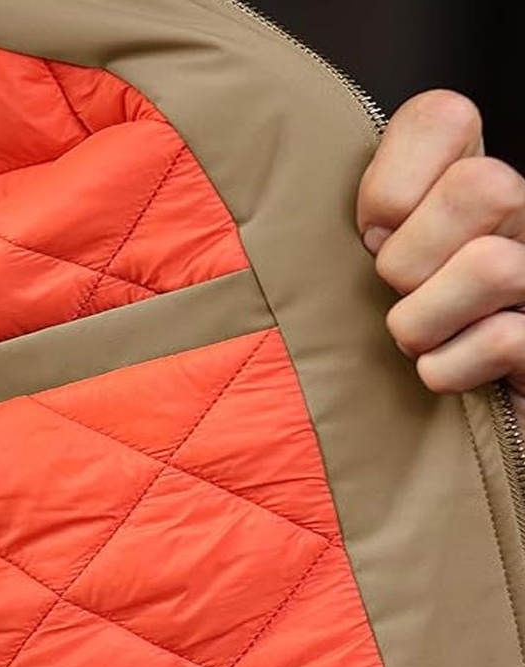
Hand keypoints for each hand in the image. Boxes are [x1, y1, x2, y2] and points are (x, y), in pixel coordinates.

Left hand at [357, 90, 524, 421]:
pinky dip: (450, 372)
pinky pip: (505, 341)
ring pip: (492, 266)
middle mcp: (520, 220)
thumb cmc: (381, 348)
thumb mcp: (355, 274)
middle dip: (412, 259)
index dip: (393, 180)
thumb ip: (349, 229)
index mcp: (465, 187)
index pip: (443, 115)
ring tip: (417, 342)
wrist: (439, 434)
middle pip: (484, 186)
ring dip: (425, 323)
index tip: (371, 235)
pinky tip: (446, 377)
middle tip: (397, 296)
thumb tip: (282, 206)